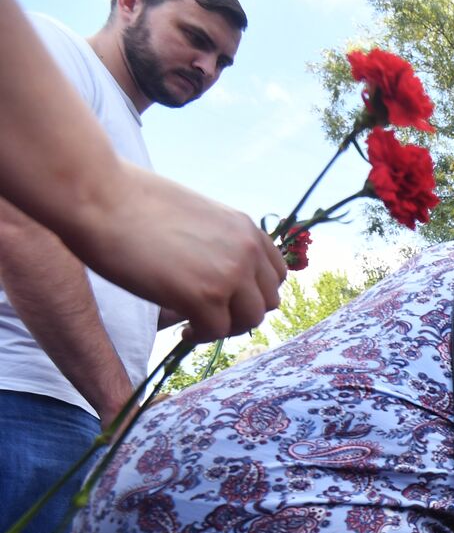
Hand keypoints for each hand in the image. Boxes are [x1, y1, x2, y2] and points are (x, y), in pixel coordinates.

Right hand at [71, 164, 285, 342]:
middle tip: (212, 317)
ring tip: (198, 326)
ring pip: (249, 321)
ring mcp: (229, 274)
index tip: (231, 300)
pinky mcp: (204, 296)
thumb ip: (217, 242)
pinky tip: (184, 331)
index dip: (255, 293)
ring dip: (225, 328)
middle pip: (268, 302)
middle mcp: (247, 251)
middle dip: (242, 314)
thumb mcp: (196, 217)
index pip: (275, 275)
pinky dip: (202, 336)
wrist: (99, 196)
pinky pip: (216, 331)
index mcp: (246, 229)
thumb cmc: (133, 201)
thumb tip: (217, 274)